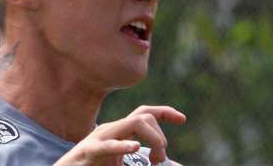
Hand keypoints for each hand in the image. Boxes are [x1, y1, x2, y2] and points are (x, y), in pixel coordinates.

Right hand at [54, 106, 185, 165]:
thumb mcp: (123, 165)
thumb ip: (144, 163)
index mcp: (119, 132)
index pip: (145, 113)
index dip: (165, 112)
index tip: (182, 119)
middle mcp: (111, 130)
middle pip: (143, 116)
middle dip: (160, 137)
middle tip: (159, 162)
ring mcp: (100, 138)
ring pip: (133, 123)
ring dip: (153, 140)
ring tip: (154, 161)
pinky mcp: (89, 152)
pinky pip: (107, 145)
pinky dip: (122, 145)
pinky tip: (135, 147)